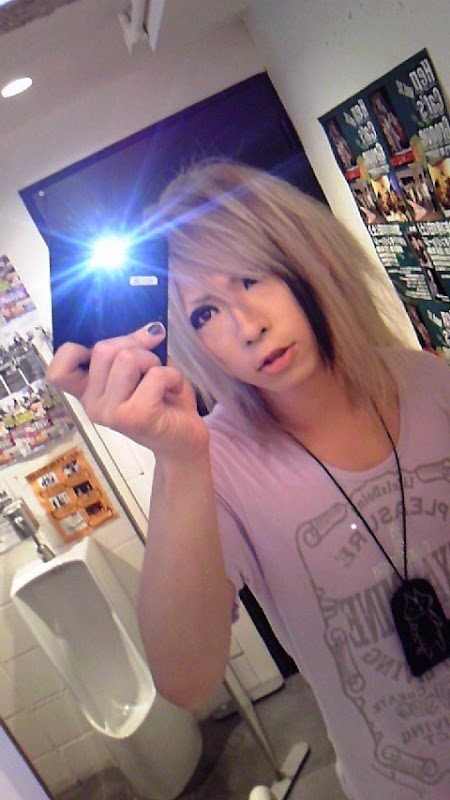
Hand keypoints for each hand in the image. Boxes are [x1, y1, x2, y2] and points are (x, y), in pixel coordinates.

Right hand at [46, 324, 208, 459]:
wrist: (184, 439)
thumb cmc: (162, 400)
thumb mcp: (143, 367)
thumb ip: (133, 347)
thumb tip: (150, 329)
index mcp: (87, 392)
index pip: (58, 371)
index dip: (76, 351)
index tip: (107, 354)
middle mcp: (92, 405)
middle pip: (103, 349)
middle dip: (135, 346)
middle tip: (151, 365)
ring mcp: (111, 414)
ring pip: (127, 358)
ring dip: (152, 361)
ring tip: (161, 380)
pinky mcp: (136, 417)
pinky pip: (155, 375)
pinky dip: (172, 375)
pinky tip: (174, 389)